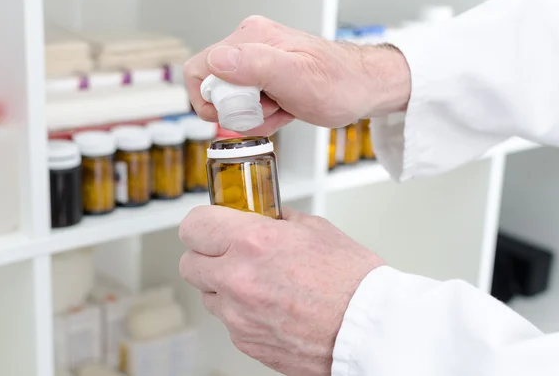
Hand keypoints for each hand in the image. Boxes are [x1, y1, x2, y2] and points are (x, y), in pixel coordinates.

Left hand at [178, 206, 384, 375]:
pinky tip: (270, 305)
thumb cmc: (352, 280)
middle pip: (189, 262)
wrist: (368, 330)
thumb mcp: (316, 229)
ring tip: (258, 281)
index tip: (211, 224)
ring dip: (222, 284)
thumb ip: (279, 220)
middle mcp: (236, 279)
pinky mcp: (245, 342)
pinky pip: (228, 320)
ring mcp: (237, 315)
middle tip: (231, 251)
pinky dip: (240, 311)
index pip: (193, 225)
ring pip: (207, 294)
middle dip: (207, 253)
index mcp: (252, 242)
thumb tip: (264, 216)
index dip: (202, 223)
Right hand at [184, 15, 410, 134]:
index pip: (200, 69)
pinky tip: (285, 110)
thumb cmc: (340, 82)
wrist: (364, 88)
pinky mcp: (266, 76)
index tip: (235, 112)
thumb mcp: (298, 77)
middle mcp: (250, 44)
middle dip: (238, 110)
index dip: (210, 100)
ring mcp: (257, 60)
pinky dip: (263, 114)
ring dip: (253, 115)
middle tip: (269, 111)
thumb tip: (219, 61)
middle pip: (215, 87)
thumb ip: (257, 65)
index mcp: (251, 37)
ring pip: (231, 99)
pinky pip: (248, 102)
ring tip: (281, 110)